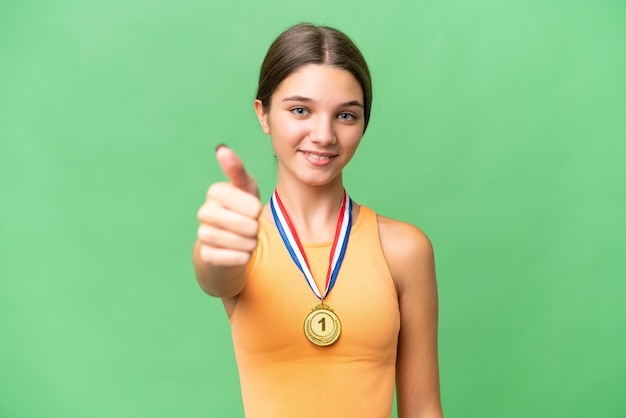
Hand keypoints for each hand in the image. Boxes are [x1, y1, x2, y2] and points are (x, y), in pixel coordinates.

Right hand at [196, 145, 261, 266]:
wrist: (230, 243)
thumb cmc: (241, 211)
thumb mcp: (246, 189)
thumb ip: (237, 170)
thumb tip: (221, 148)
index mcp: (215, 192)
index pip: (251, 205)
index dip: (256, 211)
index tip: (252, 210)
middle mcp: (204, 211)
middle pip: (246, 225)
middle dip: (254, 229)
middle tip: (250, 228)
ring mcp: (203, 234)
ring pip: (239, 242)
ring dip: (249, 244)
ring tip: (247, 240)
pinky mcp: (206, 255)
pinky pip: (232, 258)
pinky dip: (241, 257)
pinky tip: (239, 253)